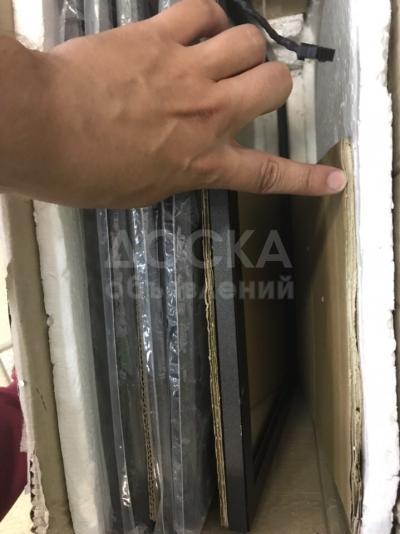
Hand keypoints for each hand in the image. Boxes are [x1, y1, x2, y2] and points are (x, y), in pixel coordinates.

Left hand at [3, 0, 346, 206]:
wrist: (41, 127)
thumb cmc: (85, 172)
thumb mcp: (140, 191)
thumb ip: (177, 173)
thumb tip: (187, 159)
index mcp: (202, 163)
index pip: (267, 174)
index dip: (306, 178)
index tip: (335, 178)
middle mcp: (207, 114)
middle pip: (274, 85)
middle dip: (273, 86)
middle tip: (254, 90)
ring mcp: (187, 70)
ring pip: (249, 41)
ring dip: (246, 48)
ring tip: (225, 54)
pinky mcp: (159, 35)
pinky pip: (202, 8)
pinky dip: (208, 14)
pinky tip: (198, 24)